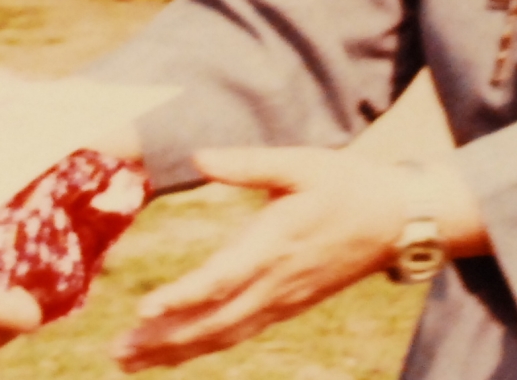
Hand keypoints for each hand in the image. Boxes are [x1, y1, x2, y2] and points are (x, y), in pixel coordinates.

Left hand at [110, 148, 407, 370]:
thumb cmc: (347, 183)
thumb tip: (198, 157)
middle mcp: (276, 282)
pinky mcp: (288, 305)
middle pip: (214, 323)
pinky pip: (241, 333)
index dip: (182, 298)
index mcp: (274, 244)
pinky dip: (205, 346)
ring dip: (177, 352)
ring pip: (224, 335)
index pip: (221, 280)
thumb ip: (247, 163)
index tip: (144, 309)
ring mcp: (283, 300)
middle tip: (118, 355)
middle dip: (164, 341)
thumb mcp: (301, 162)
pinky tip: (178, 352)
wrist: (398, 220)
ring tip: (132, 362)